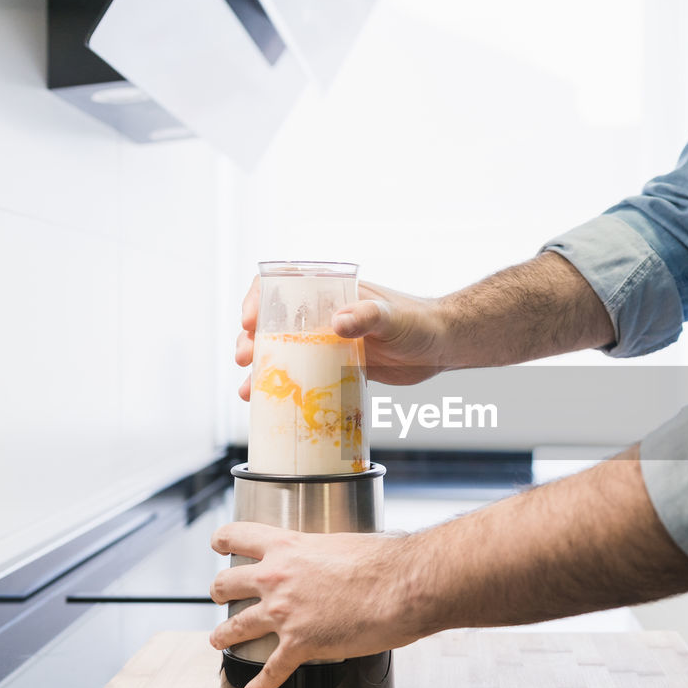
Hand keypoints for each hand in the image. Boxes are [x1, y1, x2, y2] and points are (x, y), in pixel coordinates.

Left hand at [208, 522, 422, 687]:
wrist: (403, 586)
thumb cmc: (386, 560)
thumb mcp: (346, 542)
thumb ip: (327, 552)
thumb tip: (337, 561)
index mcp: (289, 546)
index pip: (239, 536)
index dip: (222, 539)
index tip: (217, 543)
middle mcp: (277, 578)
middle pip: (227, 582)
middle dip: (219, 590)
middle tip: (220, 594)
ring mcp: (284, 613)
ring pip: (235, 626)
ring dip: (223, 635)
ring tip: (219, 639)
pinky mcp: (299, 645)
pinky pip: (271, 670)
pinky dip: (260, 686)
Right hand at [235, 276, 449, 399]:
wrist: (443, 348)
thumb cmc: (420, 322)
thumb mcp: (393, 317)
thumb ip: (368, 316)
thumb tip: (339, 323)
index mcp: (332, 292)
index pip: (282, 284)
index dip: (257, 299)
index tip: (249, 320)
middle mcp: (325, 314)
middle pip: (274, 322)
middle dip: (252, 339)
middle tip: (244, 358)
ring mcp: (329, 341)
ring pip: (283, 351)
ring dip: (262, 368)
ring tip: (248, 389)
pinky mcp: (338, 366)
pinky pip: (303, 374)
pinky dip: (285, 387)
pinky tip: (269, 403)